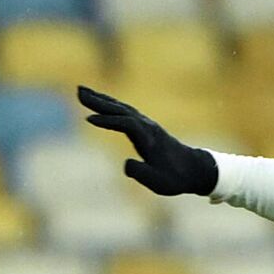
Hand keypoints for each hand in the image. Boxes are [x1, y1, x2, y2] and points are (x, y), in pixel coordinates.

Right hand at [76, 85, 217, 195]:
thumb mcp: (159, 182)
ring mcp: (146, 124)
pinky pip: (124, 111)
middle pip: (121, 109)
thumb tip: (126, 164)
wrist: (195, 169)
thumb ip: (141, 173)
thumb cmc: (176, 177)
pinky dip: (110, 104)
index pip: (126, 124)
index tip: (88, 119)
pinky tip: (100, 101)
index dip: (108, 121)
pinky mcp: (145, 126)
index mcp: (149, 138)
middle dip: (99, 101)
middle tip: (78, 91)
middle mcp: (147, 126)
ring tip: (81, 91)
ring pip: (121, 107)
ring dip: (101, 99)